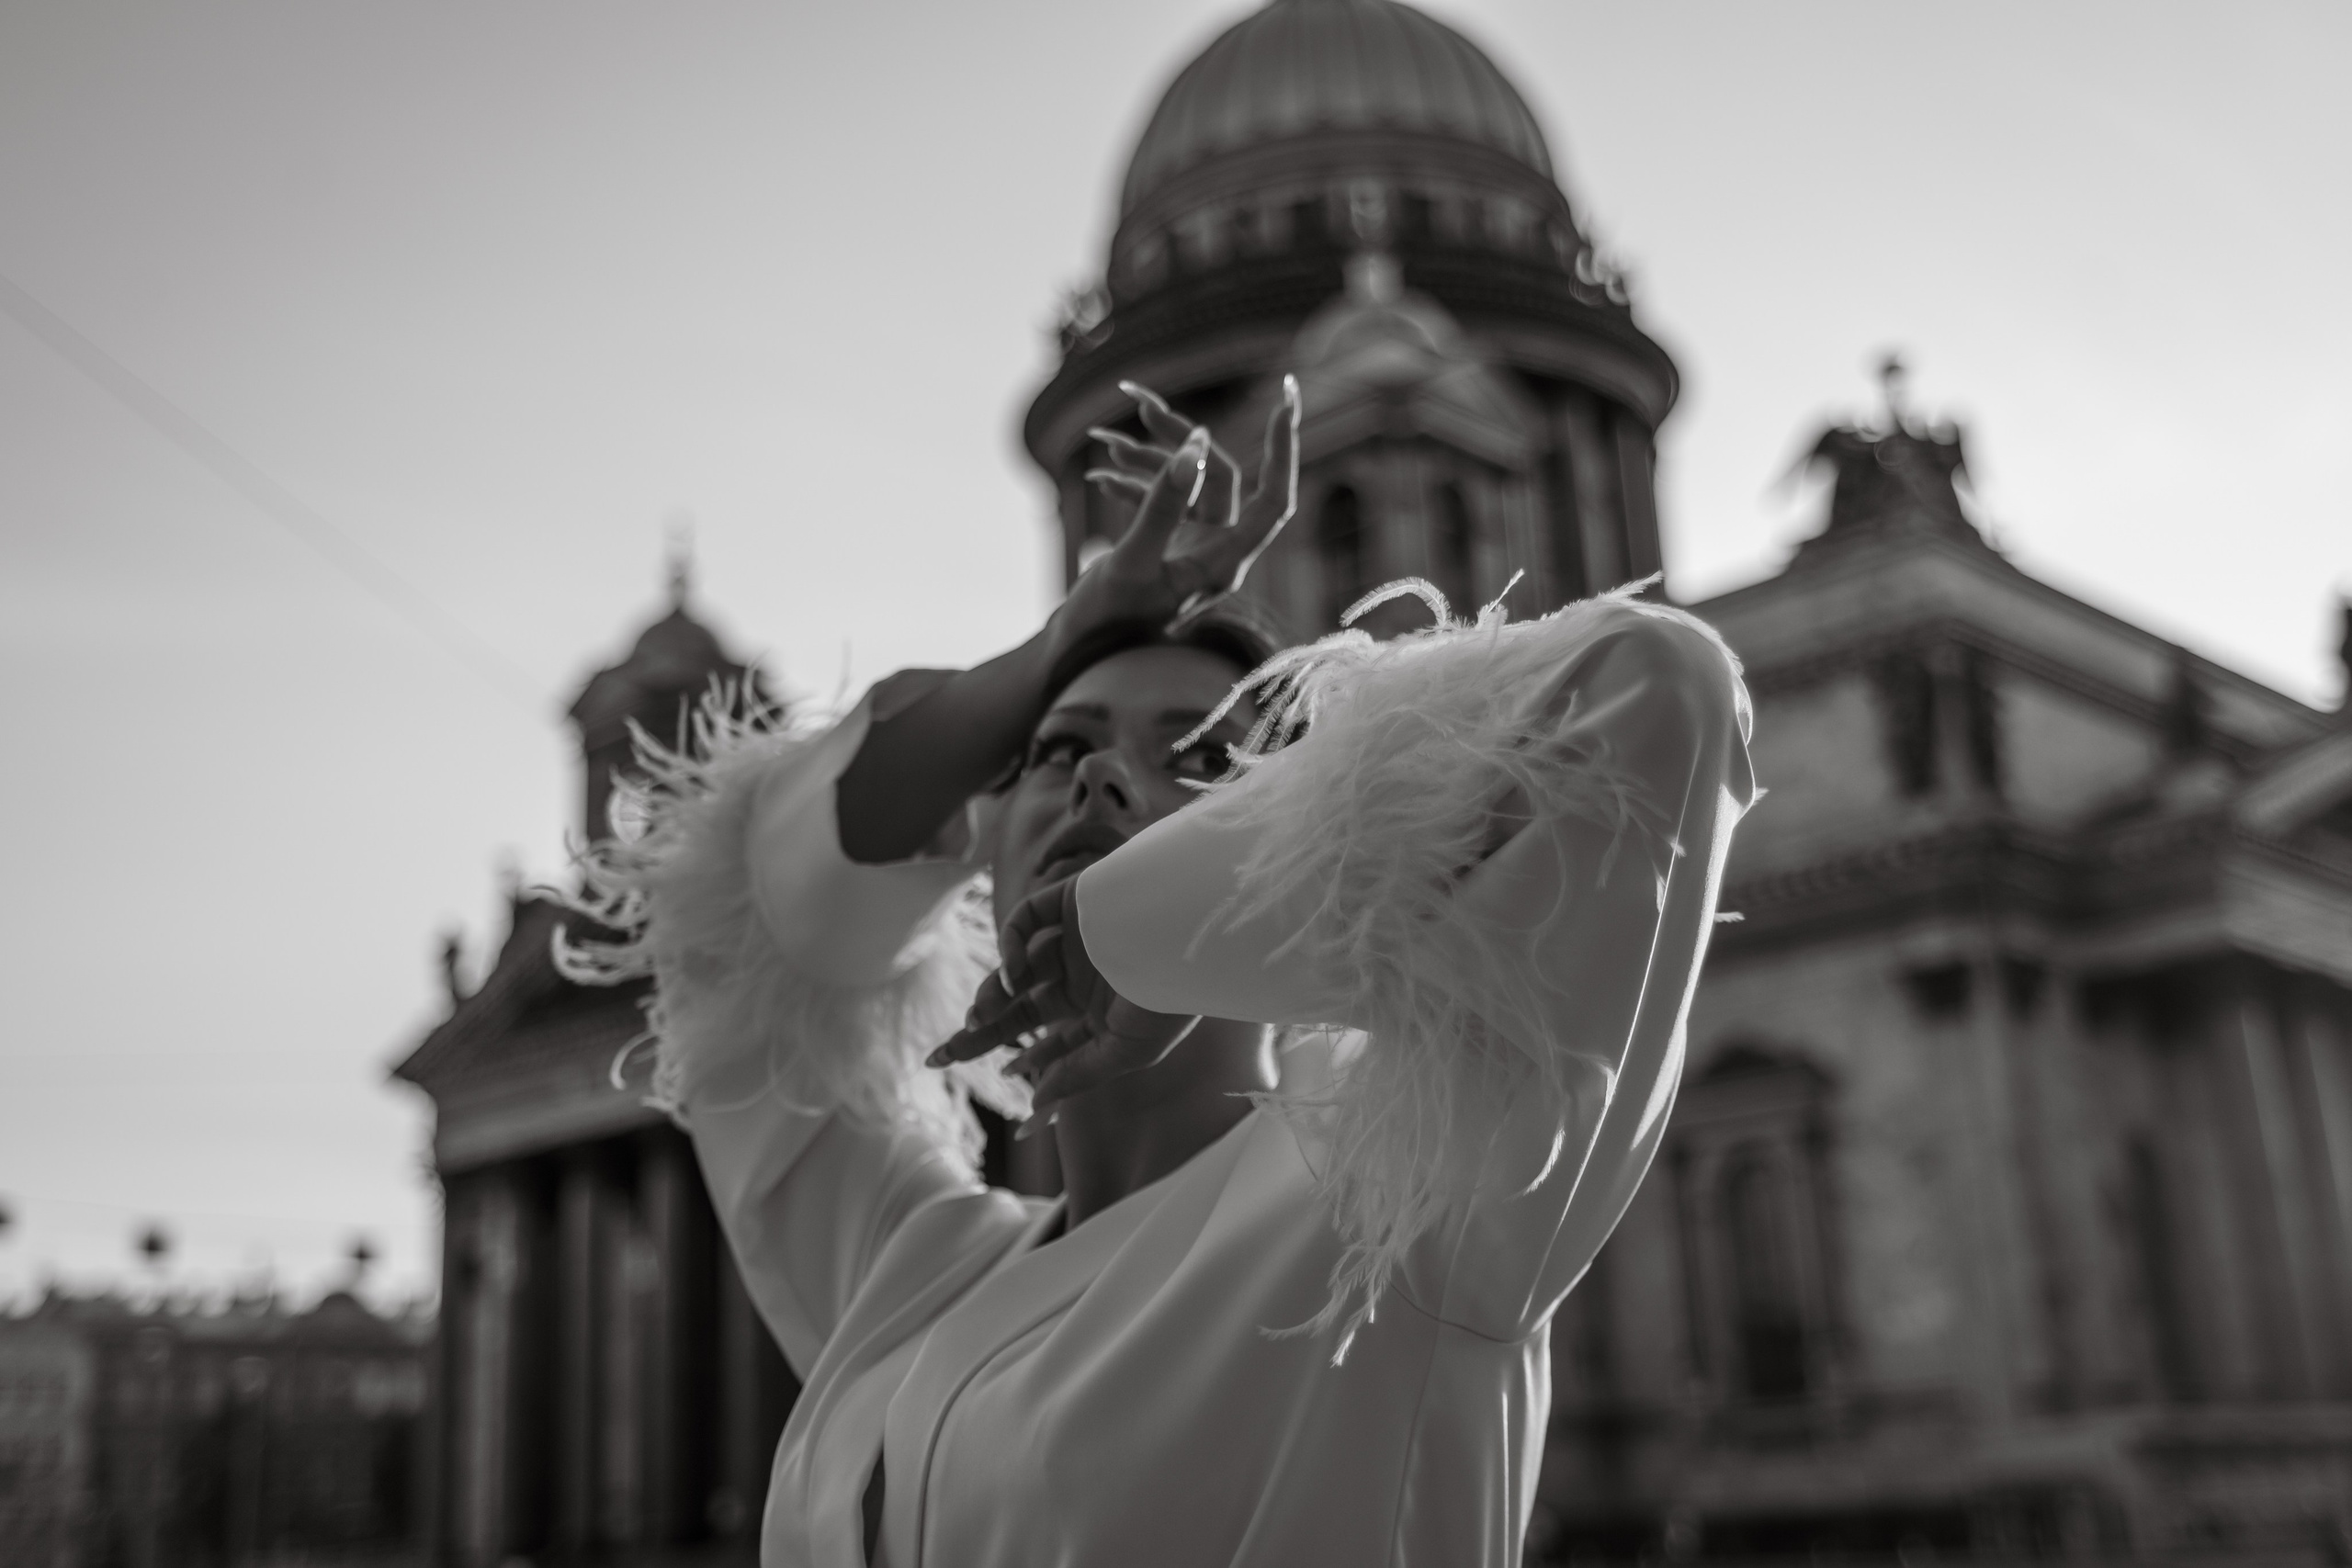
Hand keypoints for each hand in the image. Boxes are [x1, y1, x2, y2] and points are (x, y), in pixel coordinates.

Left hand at [927, 879, 1199, 1108]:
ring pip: (1014, 970)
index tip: (1001, 1072)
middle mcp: (1084, 978)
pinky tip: (1014, 973)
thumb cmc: (1168, 999)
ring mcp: (1074, 940)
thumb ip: (1077, 1077)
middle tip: (940, 1056)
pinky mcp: (1066, 903)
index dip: (1024, 1058)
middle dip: (981, 1033)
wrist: (1189, 934)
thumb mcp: (1125, 1053)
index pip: (1051, 1040)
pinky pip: (1024, 923)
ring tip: (980, 1015)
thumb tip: (1033, 1111)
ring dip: (990, 995)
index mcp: (1101, 1013)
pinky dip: (1009, 947)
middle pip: (1020, 1009)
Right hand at [1047, 376, 1298, 666]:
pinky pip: (1161, 501)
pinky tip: (1100, 477)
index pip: (1273, 499)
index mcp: (1224, 565)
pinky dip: (1133, 484)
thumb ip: (1162, 505)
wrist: (1073, 661)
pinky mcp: (1167, 549)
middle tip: (1140, 402)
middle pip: (1218, 477)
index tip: (1286, 397)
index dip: (1283, 448)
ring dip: (1149, 457)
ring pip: (1187, 484)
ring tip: (1105, 442)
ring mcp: (1193, 550)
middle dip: (1180, 436)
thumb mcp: (1131, 562)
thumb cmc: (1104, 626)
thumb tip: (1195, 445)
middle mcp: (1217, 555)